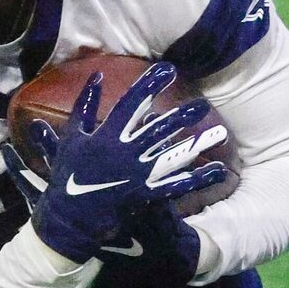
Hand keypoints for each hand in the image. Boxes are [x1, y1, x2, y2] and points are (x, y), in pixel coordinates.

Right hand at [9, 64, 211, 263]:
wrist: (68, 217)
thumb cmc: (68, 174)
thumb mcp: (71, 136)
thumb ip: (84, 106)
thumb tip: (98, 76)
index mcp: (107, 136)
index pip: (132, 104)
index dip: (150, 85)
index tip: (169, 70)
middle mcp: (126, 152)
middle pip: (160, 130)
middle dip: (183, 116)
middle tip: (204, 104)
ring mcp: (138, 174)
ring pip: (174, 156)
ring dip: (198, 144)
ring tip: (220, 133)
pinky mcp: (146, 194)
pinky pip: (176, 185)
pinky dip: (197, 179)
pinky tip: (218, 171)